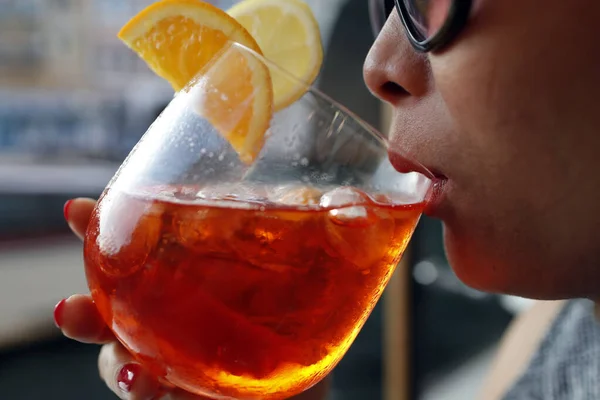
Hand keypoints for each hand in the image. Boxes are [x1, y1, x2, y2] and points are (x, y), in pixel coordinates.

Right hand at [56, 198, 329, 399]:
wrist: (309, 390)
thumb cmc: (311, 324)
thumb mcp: (322, 276)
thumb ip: (330, 237)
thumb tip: (355, 202)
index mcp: (196, 272)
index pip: (144, 244)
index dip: (106, 229)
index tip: (79, 212)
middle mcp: (174, 311)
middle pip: (117, 300)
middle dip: (87, 299)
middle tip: (69, 307)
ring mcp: (173, 355)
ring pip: (124, 354)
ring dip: (111, 358)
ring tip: (128, 367)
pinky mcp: (181, 393)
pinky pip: (152, 392)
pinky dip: (144, 390)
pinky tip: (151, 386)